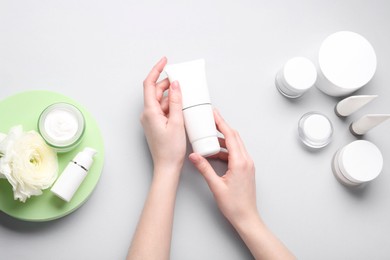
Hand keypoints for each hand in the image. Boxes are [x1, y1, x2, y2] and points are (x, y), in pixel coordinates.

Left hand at [140, 57, 185, 172]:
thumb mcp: (177, 122)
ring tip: (184, 92)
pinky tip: (181, 105)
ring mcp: (151, 120)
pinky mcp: (155, 125)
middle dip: (167, 82)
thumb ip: (175, 101)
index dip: (156, 70)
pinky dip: (170, 104)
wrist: (167, 167)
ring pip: (160, 100)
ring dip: (170, 94)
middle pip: (155, 91)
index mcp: (150, 112)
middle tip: (180, 78)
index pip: (150, 84)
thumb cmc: (171, 150)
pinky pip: (162, 109)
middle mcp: (147, 114)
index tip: (165, 61)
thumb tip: (175, 84)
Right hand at [189, 109, 256, 225]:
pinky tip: (214, 152)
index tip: (214, 113)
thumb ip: (204, 168)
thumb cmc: (234, 205)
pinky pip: (235, 153)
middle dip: (222, 126)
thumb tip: (194, 156)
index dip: (221, 122)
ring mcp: (247, 164)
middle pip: (234, 137)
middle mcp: (246, 161)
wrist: (246, 217)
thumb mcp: (216, 185)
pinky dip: (225, 149)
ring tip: (209, 136)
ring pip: (235, 144)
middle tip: (211, 119)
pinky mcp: (245, 169)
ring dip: (223, 138)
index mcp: (240, 162)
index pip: (230, 136)